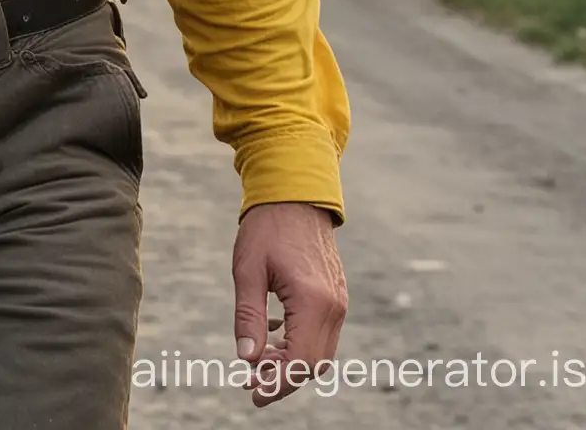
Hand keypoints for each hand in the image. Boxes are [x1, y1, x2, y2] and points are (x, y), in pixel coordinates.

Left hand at [232, 201, 346, 406]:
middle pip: (314, 362)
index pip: (300, 361)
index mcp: (313, 301)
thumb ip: (249, 317)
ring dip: (291, 360)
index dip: (278, 383)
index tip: (254, 393)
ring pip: (320, 350)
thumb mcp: (247, 271)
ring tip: (259, 359)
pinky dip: (299, 342)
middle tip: (251, 379)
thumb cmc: (266, 228)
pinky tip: (273, 334)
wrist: (294, 193)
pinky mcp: (335, 294)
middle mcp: (333, 306)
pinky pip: (322, 332)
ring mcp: (338, 301)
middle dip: (284, 377)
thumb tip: (247, 359)